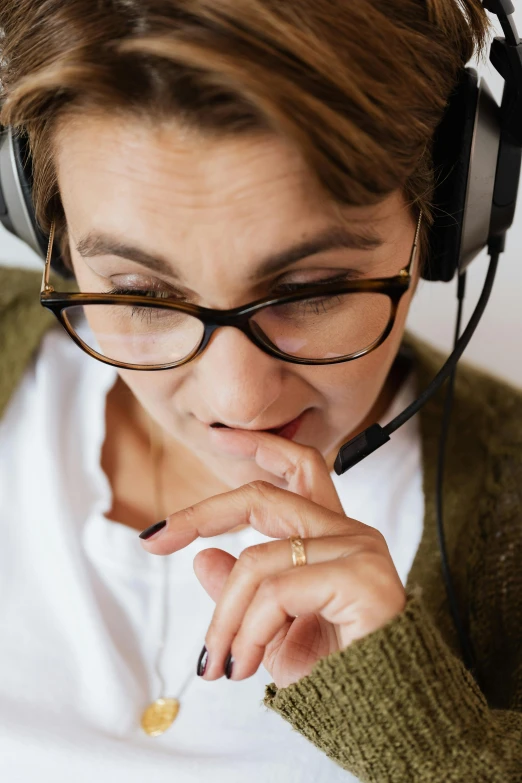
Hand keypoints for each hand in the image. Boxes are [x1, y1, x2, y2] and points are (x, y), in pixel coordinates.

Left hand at [140, 428, 406, 688]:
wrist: (381, 719)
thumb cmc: (336, 677)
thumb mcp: (271, 631)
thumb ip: (243, 590)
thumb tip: (204, 558)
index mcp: (333, 537)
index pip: (300, 468)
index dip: (259, 446)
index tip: (216, 436)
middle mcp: (351, 533)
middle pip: (265, 496)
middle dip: (203, 513)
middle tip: (156, 541)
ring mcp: (360, 550)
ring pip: (258, 560)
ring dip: (226, 619)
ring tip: (221, 664)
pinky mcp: (362, 577)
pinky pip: (277, 591)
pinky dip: (249, 630)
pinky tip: (247, 664)